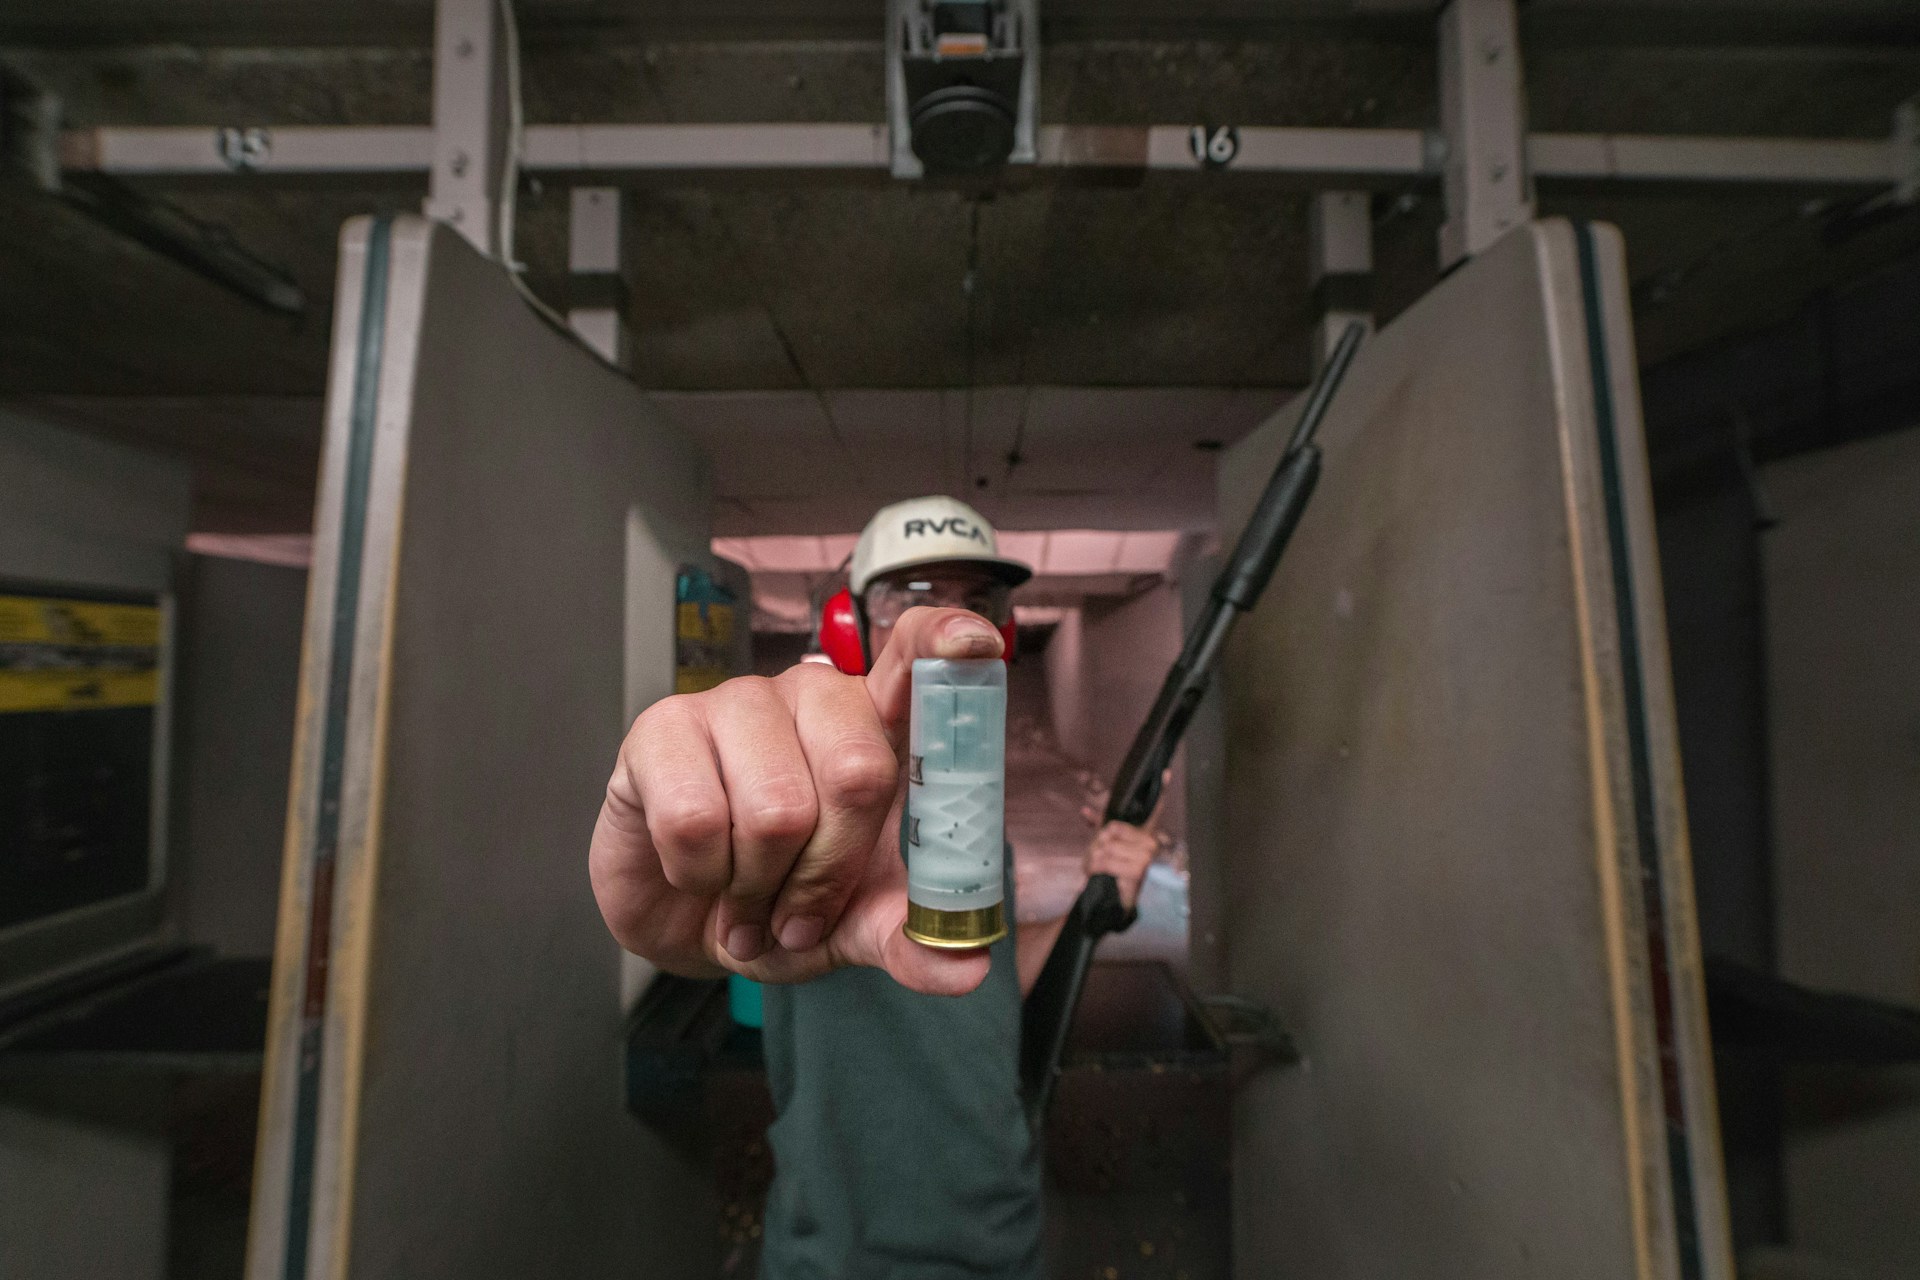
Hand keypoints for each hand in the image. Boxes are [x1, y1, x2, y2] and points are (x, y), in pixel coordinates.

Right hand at [588, 606, 1002, 995]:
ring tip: (745, 899)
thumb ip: (911, 939)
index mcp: (875, 726)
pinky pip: (694, 819)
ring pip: (774, 808)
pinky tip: (697, 873)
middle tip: (798, 914)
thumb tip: (968, 967)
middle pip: (857, 772)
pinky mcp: (662, 728)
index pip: (914, 657)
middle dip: (829, 872)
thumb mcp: (857, 929)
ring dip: (758, 886)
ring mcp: (735, 703)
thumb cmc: (783, 902)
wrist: (685, 923)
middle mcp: (811, 697)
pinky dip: (700, 876)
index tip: (976, 645)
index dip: (944, 642)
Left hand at [1086, 821, 1159, 912]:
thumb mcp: (1109, 843)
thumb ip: (1099, 824)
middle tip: (1092, 860)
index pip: (1114, 825)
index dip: (1101, 834)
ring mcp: (1145, 858)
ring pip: (1105, 849)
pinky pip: (1107, 863)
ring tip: (1093, 868)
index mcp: (1146, 834)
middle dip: (1094, 849)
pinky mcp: (1137, 871)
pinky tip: (1094, 874)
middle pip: (1107, 836)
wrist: (1121, 900)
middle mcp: (1150, 843)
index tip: (1099, 844)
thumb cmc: (1116, 869)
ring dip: (1092, 860)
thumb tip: (1084, 810)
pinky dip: (1095, 869)